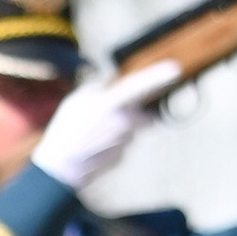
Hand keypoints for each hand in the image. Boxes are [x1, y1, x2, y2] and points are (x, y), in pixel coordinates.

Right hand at [34, 59, 179, 195]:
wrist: (62, 166)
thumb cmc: (66, 130)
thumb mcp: (76, 99)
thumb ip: (97, 88)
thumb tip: (108, 84)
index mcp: (112, 103)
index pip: (141, 85)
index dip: (159, 76)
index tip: (175, 69)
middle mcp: (124, 122)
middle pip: (140, 112)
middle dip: (131, 112)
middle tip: (108, 114)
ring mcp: (124, 141)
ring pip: (129, 129)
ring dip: (117, 128)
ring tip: (92, 132)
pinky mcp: (121, 156)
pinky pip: (121, 144)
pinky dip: (110, 143)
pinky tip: (93, 145)